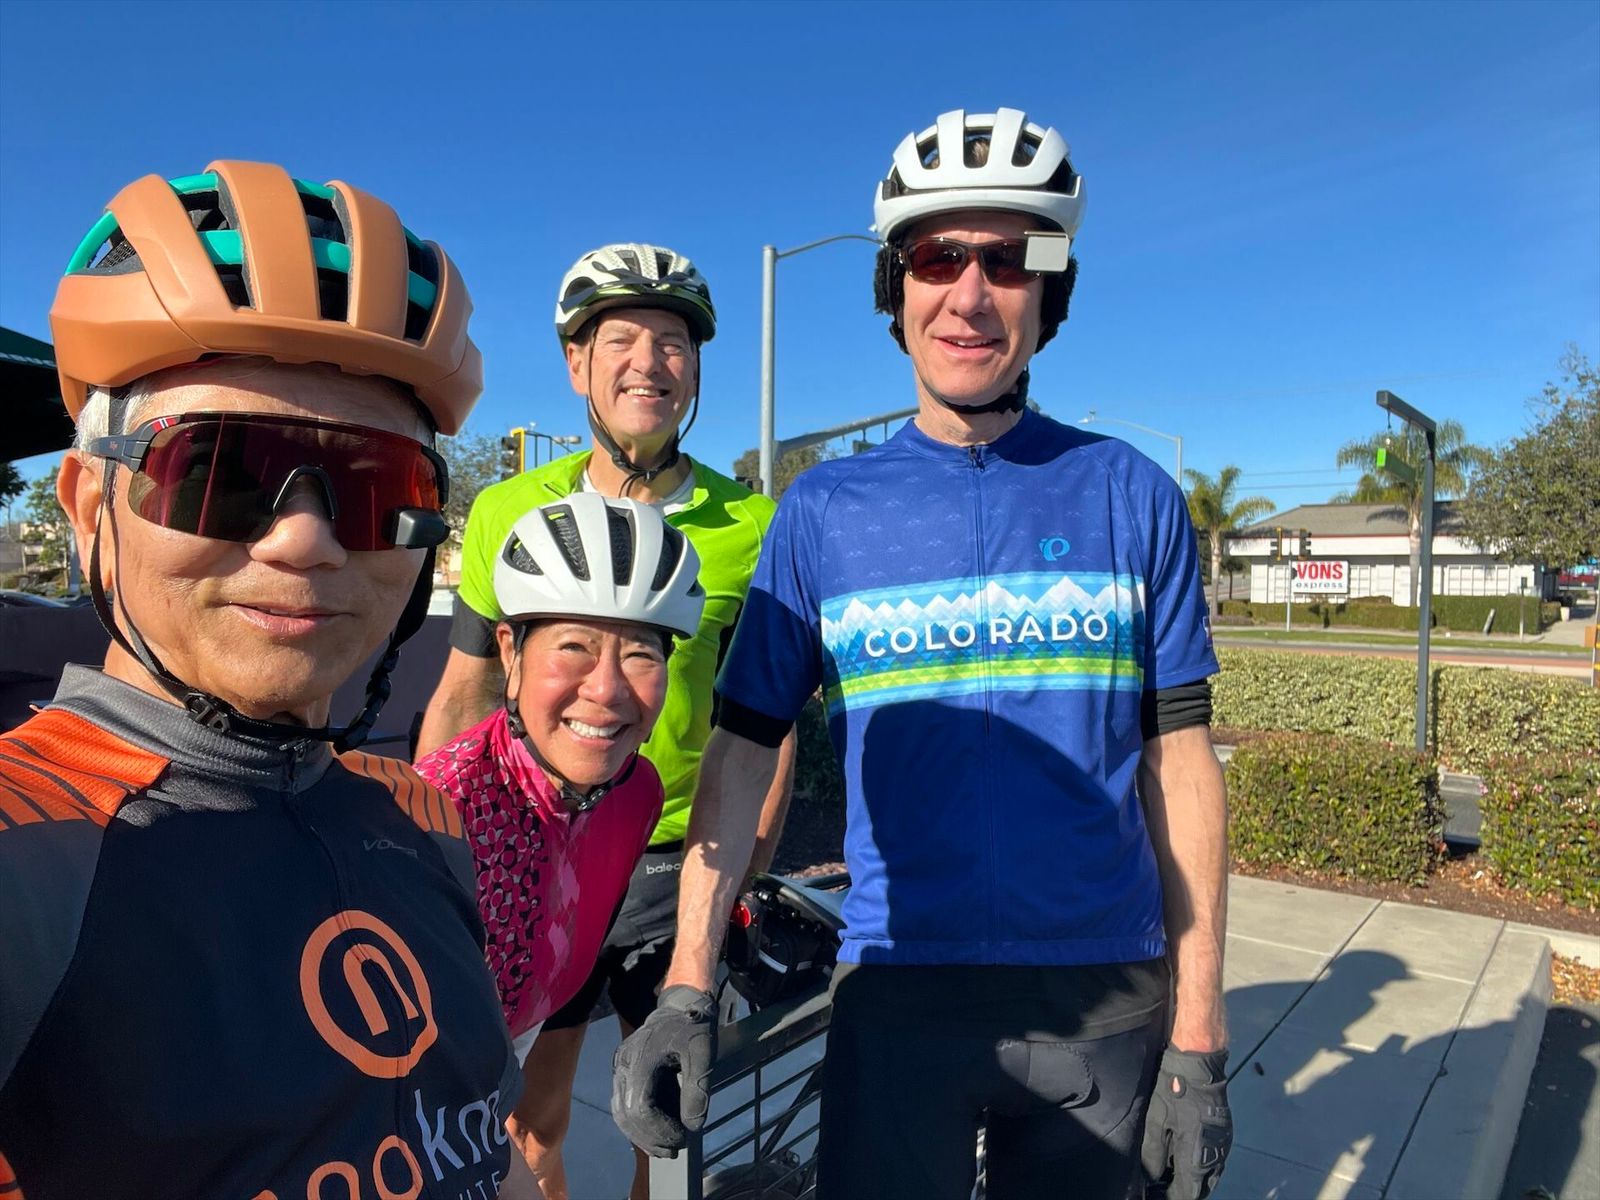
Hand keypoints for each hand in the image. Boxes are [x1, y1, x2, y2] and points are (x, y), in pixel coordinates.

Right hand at [611, 984, 717, 1156]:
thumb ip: (698, 1088)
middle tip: (675, 1149)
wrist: (680, 1004)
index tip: (683, 1138)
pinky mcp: (623, 1072)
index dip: (660, 1131)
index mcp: (640, 1058)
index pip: (640, 1108)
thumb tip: (693, 1127)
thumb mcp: (703, 1053)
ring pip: (620, 1112)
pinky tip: (657, 1133)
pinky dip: (637, 1123)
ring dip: (641, 1135)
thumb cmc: (693, 1026)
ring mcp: (619, 1068)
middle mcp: (623, 1064)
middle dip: (650, 1138)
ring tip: (667, 1147)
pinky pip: (622, 1104)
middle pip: (626, 1114)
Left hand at [1140, 1047, 1231, 1199]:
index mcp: (1198, 1156)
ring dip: (1194, 1180)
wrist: (1199, 1065)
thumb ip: (1154, 1154)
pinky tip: (1184, 1159)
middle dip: (1183, 1190)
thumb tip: (1152, 1177)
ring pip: (1211, 1176)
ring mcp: (1224, 1145)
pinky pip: (1215, 1162)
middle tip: (1163, 1186)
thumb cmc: (1174, 1090)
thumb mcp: (1156, 1121)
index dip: (1172, 1196)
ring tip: (1172, 1175)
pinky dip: (1201, 1167)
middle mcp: (1216, 1156)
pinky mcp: (1226, 1135)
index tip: (1156, 1194)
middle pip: (1202, 1188)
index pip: (1188, 1192)